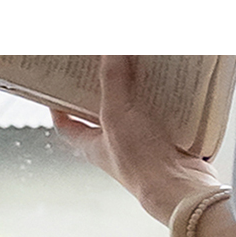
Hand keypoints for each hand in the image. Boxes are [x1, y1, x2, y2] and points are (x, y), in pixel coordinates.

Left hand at [51, 57, 215, 233]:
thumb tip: (110, 48)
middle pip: (101, 111)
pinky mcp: (166, 143)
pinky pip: (162, 114)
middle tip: (100, 59)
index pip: (66, 125)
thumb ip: (111, 79)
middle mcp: (115, 147)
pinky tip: (166, 78)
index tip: (55, 83)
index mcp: (94, 146)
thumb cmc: (140, 161)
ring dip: (136, 87)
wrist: (180, 188)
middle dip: (101, 86)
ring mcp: (142, 145)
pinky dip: (163, 96)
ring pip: (134, 110)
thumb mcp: (116, 114)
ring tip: (136, 60)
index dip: (57, 106)